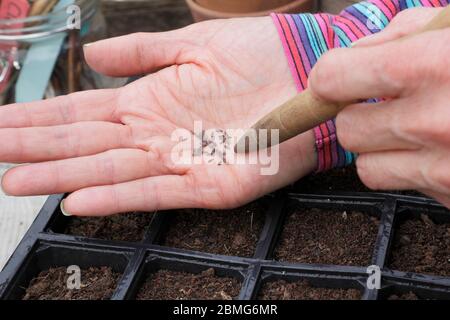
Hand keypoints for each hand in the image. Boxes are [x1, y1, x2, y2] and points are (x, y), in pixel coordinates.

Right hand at [0, 17, 315, 215]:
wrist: (309, 70)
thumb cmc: (259, 53)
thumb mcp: (194, 44)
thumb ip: (144, 52)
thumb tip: (95, 55)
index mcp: (152, 100)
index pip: (84, 112)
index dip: (40, 118)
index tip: (0, 122)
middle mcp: (158, 133)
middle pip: (87, 143)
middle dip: (37, 149)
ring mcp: (183, 161)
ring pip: (112, 171)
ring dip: (63, 177)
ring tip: (17, 181)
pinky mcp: (212, 185)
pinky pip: (158, 193)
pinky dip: (118, 197)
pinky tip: (79, 201)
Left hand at [308, 8, 449, 207]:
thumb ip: (400, 35)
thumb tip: (354, 54)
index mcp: (432, 65)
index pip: (331, 79)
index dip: (331, 79)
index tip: (338, 80)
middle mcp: (432, 121)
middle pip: (346, 129)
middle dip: (359, 116)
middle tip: (391, 105)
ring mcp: (443, 166)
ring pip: (366, 164)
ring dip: (381, 147)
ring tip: (417, 129)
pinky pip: (400, 184)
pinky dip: (409, 170)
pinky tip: (438, 150)